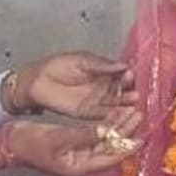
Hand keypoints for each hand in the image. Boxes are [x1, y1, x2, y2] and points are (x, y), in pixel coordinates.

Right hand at [11, 107, 142, 175]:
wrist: (10, 143)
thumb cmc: (29, 143)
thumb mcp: (57, 137)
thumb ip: (82, 135)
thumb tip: (104, 131)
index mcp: (79, 167)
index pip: (109, 157)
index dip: (126, 146)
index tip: (141, 134)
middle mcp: (82, 163)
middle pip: (110, 148)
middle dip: (125, 132)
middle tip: (138, 114)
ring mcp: (78, 155)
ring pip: (104, 141)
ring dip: (117, 127)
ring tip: (130, 111)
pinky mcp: (74, 146)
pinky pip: (95, 137)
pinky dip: (105, 126)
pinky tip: (113, 115)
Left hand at [12, 52, 138, 119]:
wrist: (37, 81)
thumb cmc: (56, 66)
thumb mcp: (81, 61)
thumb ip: (101, 64)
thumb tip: (122, 65)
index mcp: (103, 71)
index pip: (122, 74)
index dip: (129, 75)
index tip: (135, 74)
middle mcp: (103, 86)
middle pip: (122, 90)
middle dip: (131, 90)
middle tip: (138, 90)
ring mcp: (97, 100)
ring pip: (116, 103)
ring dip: (126, 103)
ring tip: (134, 101)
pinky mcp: (89, 112)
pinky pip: (105, 114)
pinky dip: (114, 115)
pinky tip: (123, 113)